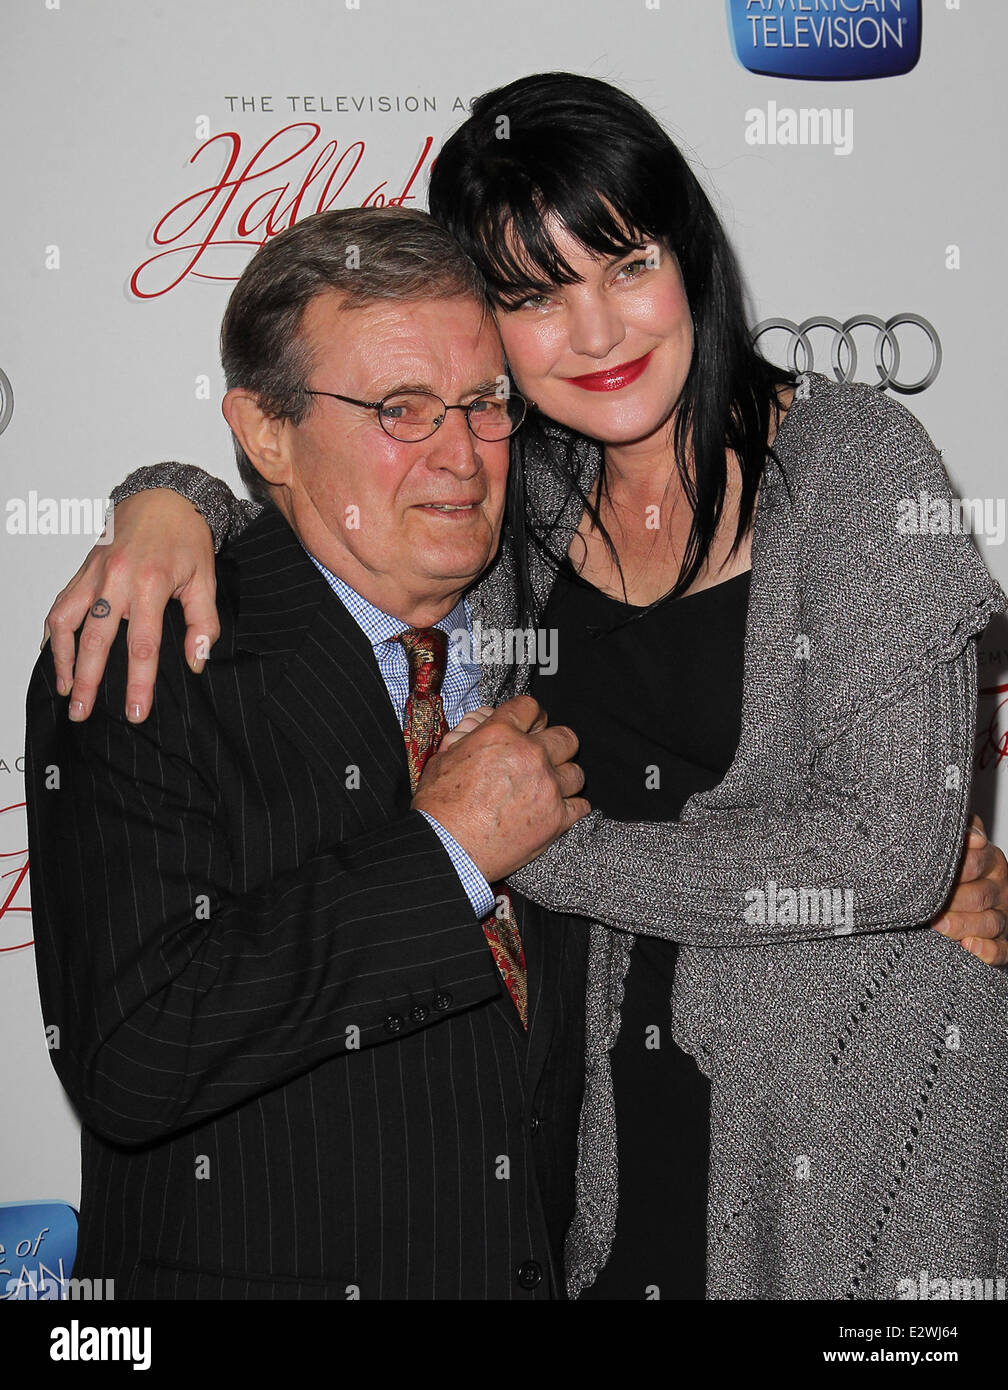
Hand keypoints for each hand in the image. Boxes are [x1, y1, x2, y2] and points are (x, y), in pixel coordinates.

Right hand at [42, 490, 217, 723]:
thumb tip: (197, 660)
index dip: (138, 683)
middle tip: (83, 713)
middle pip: (96, 640)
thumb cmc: (185, 537)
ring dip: (63, 659)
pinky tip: (54, 654)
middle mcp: (116, 579)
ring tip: (66, 690)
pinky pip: (60, 604)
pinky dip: (53, 632)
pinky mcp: (82, 570)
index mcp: (151, 584)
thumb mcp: (206, 579)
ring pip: (67, 621)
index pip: (142, 645)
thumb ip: (204, 623)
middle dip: (88, 682)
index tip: (135, 711)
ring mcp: (94, 574)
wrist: (164, 496)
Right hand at [413, 695, 588, 882]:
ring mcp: (547, 787)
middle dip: (556, 745)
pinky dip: (570, 808)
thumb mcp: (444, 759)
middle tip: (544, 757)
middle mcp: (530, 755)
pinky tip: (556, 810)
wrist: (446, 848)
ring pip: (576, 772)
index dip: (531, 716)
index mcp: (500, 734)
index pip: (530, 707)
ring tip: (548, 788)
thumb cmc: (438, 807)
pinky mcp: (556, 819)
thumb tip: (477, 738)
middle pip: (565, 737)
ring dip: (563, 779)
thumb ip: (471, 742)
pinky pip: (581, 806)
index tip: (531, 726)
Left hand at [931, 814, 1007, 965]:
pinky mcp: (1001, 940)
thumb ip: (961, 831)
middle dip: (952, 901)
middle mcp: (999, 887)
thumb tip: (972, 838)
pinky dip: (989, 951)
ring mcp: (1001, 914)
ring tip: (938, 926)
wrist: (954, 884)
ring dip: (964, 926)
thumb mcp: (953, 839)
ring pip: (990, 922)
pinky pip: (1003, 950)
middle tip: (925, 905)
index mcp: (989, 859)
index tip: (929, 875)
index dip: (953, 870)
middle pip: (980, 895)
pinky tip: (970, 947)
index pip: (974, 862)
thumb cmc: (946, 861)